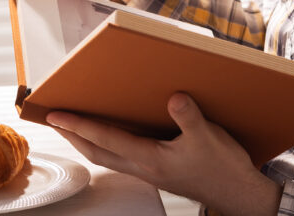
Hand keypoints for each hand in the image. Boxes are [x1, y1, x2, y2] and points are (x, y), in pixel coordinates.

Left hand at [46, 93, 281, 215]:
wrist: (238, 194)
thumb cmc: (223, 169)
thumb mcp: (209, 137)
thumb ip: (189, 117)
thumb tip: (174, 98)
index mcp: (152, 159)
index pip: (106, 139)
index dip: (79, 125)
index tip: (57, 115)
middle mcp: (145, 168)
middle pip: (97, 153)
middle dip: (73, 136)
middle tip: (55, 119)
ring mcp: (150, 172)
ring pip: (107, 158)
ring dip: (87, 143)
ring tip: (74, 127)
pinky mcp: (158, 172)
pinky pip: (122, 159)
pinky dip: (107, 147)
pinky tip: (112, 137)